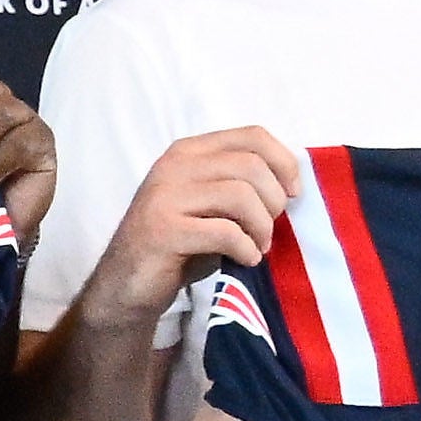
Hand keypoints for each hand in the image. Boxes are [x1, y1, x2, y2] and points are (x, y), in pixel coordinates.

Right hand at [83, 124, 299, 328]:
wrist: (127, 284)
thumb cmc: (179, 245)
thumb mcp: (209, 204)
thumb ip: (239, 184)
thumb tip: (292, 184)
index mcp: (189, 151)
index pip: (252, 136)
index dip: (284, 162)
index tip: (293, 193)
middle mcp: (174, 166)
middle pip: (251, 165)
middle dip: (274, 201)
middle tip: (268, 229)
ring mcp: (165, 197)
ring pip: (240, 195)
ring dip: (262, 227)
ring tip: (258, 246)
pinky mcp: (163, 231)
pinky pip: (225, 232)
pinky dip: (246, 249)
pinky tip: (244, 260)